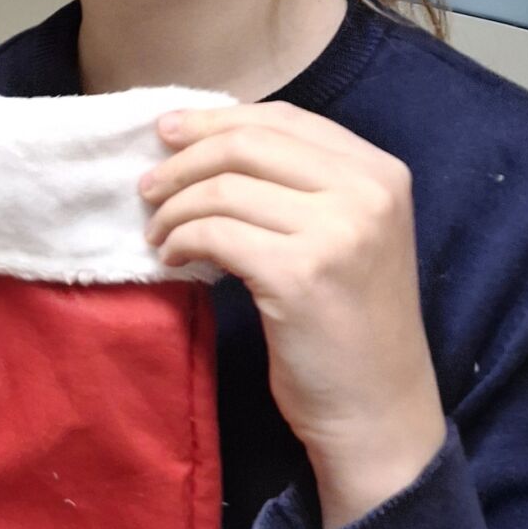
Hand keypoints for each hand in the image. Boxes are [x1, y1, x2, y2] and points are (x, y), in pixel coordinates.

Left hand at [142, 101, 445, 528]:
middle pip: (249, 144)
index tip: (168, 132)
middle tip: (146, 186)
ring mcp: (337, 232)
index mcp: (381, 172)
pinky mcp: (299, 275)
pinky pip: (215, 234)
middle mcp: (367, 192)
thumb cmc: (352, 325)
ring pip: (224, 188)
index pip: (283, 119)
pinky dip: (182, 241)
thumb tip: (210, 143)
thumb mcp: (348, 236)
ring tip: (158, 234)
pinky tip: (174, 259)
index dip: (216, 120)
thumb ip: (303, 186)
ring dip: (175, 209)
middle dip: (184, 159)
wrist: (378, 409)